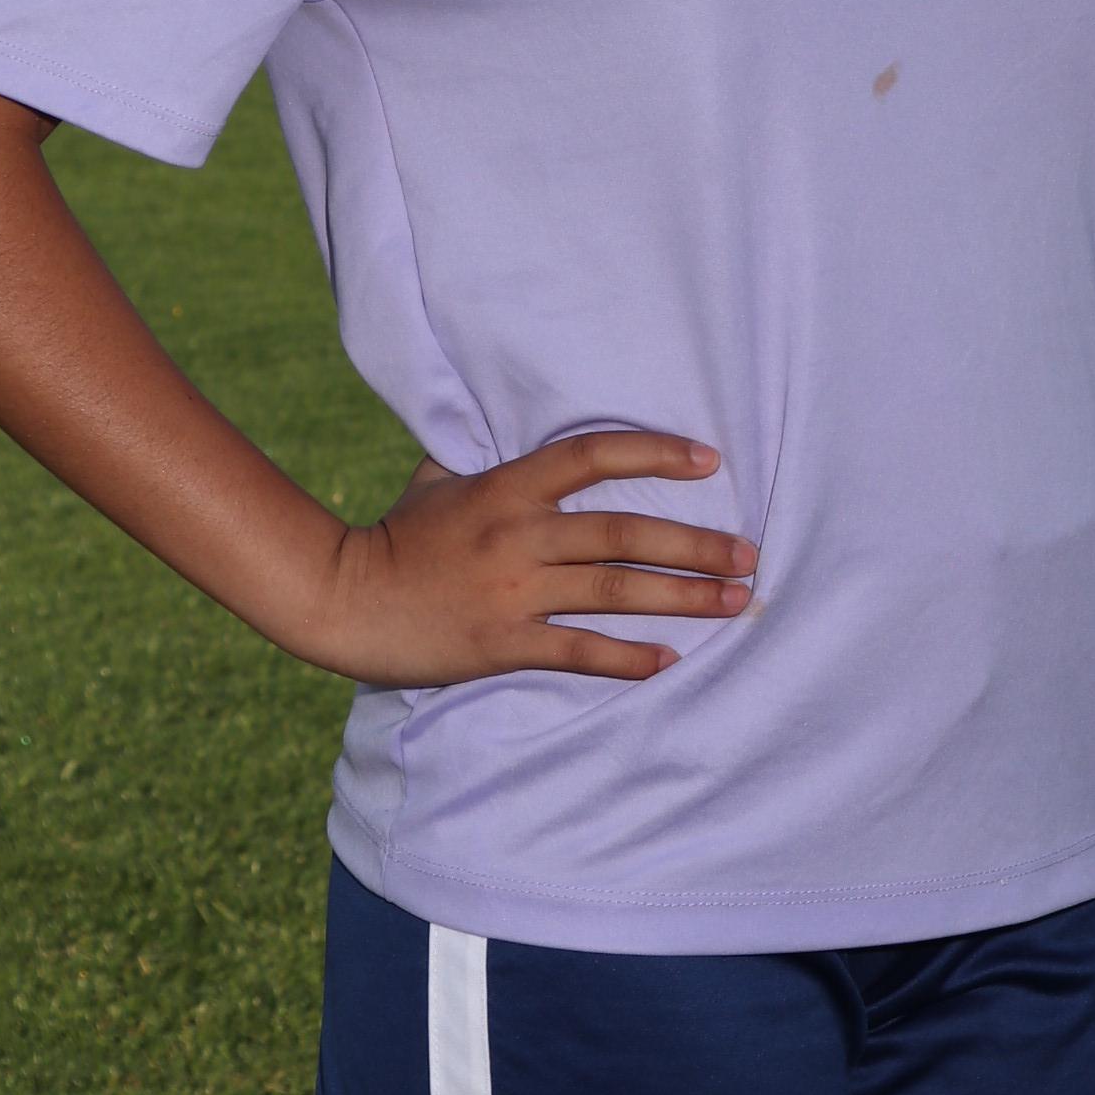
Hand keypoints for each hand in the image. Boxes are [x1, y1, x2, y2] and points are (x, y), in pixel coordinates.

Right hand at [306, 428, 757, 687]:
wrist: (344, 598)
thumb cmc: (395, 536)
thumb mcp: (437, 480)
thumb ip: (486, 462)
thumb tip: (515, 432)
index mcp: (508, 487)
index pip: (594, 455)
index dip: (655, 451)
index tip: (709, 459)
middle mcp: (520, 534)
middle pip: (626, 533)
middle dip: (696, 544)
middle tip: (749, 555)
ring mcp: (514, 591)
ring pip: (616, 591)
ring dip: (682, 597)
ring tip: (733, 601)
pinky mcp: (503, 642)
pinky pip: (578, 650)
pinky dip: (626, 658)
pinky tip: (667, 662)